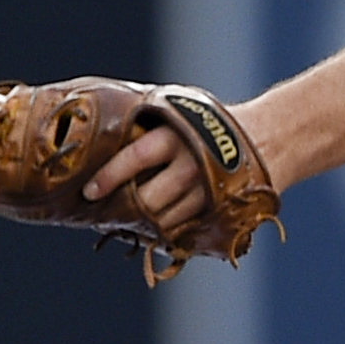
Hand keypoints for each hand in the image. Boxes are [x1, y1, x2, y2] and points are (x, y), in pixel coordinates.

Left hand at [83, 121, 209, 238]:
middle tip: (103, 215)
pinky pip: (181, 230)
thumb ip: (142, 122)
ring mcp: (206, 190)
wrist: (255, 134)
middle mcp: (192, 163)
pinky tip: (149, 226)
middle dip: (123, 211)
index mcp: (175, 135)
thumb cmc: (200, 123)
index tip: (89, 192)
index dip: (108, 177)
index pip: (135, 158)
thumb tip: (96, 134)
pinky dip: (161, 231)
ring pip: (163, 221)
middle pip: (148, 201)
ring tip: (122, 222)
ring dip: (140, 225)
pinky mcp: (215, 210)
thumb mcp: (172, 112)